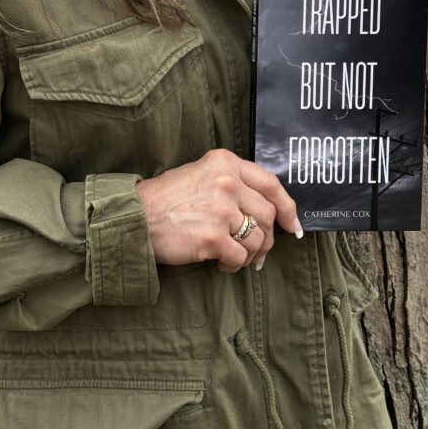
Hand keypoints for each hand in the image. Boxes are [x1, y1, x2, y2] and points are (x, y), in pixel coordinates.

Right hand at [135, 148, 301, 273]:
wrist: (135, 216)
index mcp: (225, 163)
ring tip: (232, 257)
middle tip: (257, 252)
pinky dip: (234, 266)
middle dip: (267, 238)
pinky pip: (240, 257)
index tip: (292, 226)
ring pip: (257, 239)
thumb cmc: (166, 199)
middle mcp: (227, 182)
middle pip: (267, 215)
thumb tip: (266, 212)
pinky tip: (219, 263)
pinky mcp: (213, 236)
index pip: (270, 184)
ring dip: (250, 254)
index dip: (287, 208)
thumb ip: (231, 184)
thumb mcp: (200, 175)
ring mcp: (221, 209)